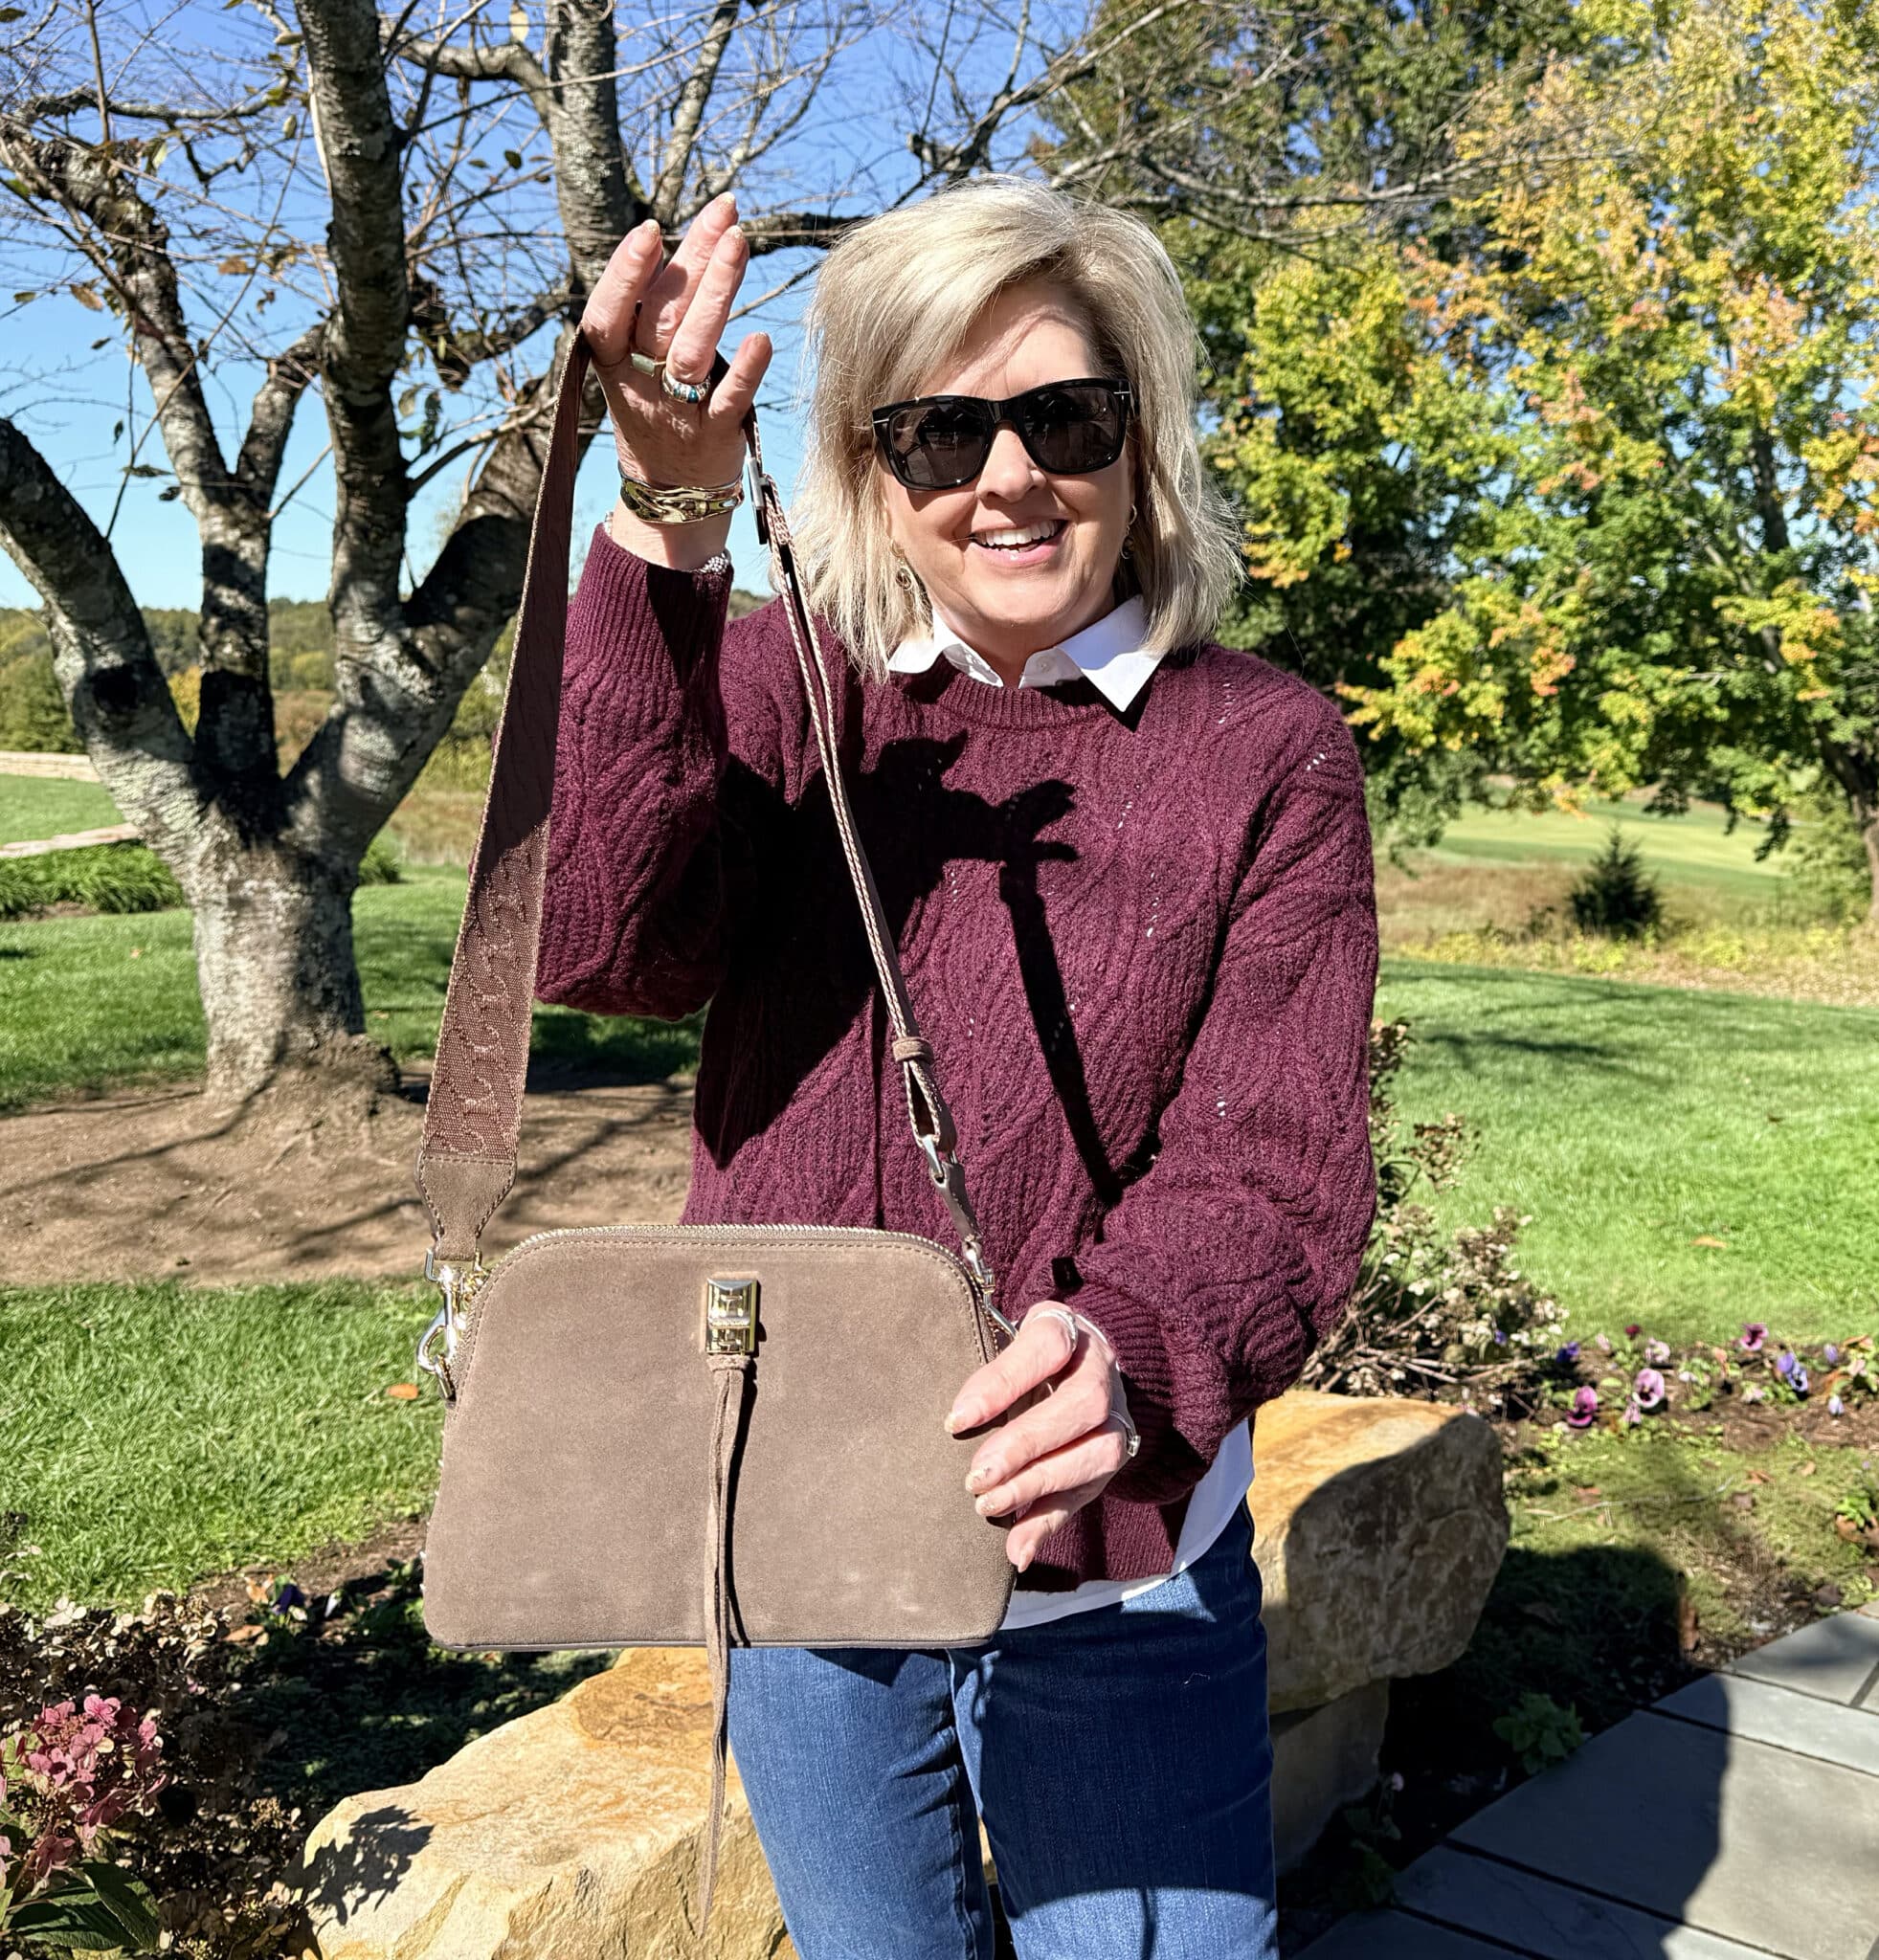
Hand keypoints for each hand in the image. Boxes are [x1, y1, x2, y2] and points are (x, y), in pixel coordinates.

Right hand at [580, 193, 772, 566]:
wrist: (670, 492)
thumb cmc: (657, 407)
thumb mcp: (637, 362)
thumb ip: (657, 307)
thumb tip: (699, 236)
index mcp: (613, 363)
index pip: (608, 315)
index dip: (624, 275)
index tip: (651, 229)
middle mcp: (642, 386)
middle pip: (663, 318)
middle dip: (693, 261)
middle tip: (725, 214)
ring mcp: (678, 412)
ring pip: (693, 351)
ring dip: (717, 295)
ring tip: (740, 245)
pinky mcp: (715, 436)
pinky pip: (730, 400)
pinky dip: (746, 371)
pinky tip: (761, 339)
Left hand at [946, 1306, 1136, 1573]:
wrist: (1079, 1363)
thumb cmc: (1024, 1356)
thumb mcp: (1005, 1344)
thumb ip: (989, 1376)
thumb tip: (957, 1423)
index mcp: (1069, 1331)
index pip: (1046, 1347)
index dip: (1003, 1382)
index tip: (957, 1420)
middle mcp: (1102, 1371)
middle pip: (1082, 1404)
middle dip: (1026, 1445)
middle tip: (976, 1476)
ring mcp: (1116, 1416)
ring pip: (1097, 1452)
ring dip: (1039, 1484)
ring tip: (988, 1504)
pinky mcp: (1112, 1457)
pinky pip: (1088, 1493)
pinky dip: (1049, 1523)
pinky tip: (1016, 1549)